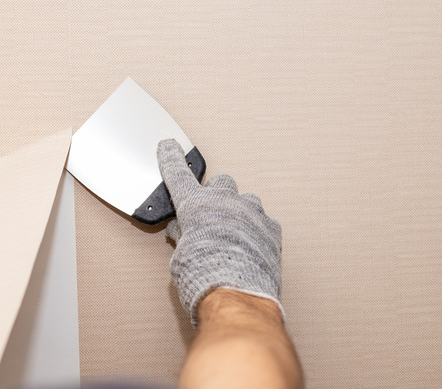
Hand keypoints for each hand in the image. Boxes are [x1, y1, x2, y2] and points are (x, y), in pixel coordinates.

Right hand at [157, 139, 282, 326]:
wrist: (237, 295)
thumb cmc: (203, 278)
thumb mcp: (181, 257)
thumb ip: (183, 237)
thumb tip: (182, 232)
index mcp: (195, 206)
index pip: (178, 175)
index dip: (171, 159)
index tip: (169, 147)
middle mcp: (224, 203)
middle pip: (221, 183)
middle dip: (215, 195)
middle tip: (210, 215)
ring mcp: (251, 214)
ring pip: (246, 200)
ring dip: (239, 211)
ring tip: (234, 233)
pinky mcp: (271, 230)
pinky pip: (263, 221)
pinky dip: (256, 230)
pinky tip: (250, 246)